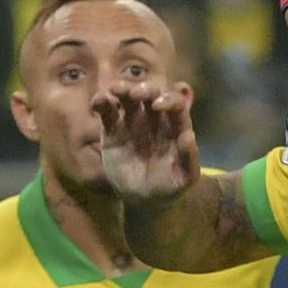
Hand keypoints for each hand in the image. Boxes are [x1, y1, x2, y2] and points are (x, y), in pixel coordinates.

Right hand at [94, 80, 200, 200]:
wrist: (145, 199)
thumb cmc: (170, 185)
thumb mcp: (184, 177)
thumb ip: (189, 158)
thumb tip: (189, 136)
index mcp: (175, 125)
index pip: (176, 103)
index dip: (169, 100)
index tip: (157, 105)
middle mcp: (155, 118)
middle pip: (152, 94)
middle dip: (145, 89)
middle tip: (135, 94)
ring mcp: (133, 121)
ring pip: (129, 97)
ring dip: (123, 88)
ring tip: (114, 89)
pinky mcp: (113, 130)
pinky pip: (107, 112)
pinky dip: (102, 102)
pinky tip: (98, 101)